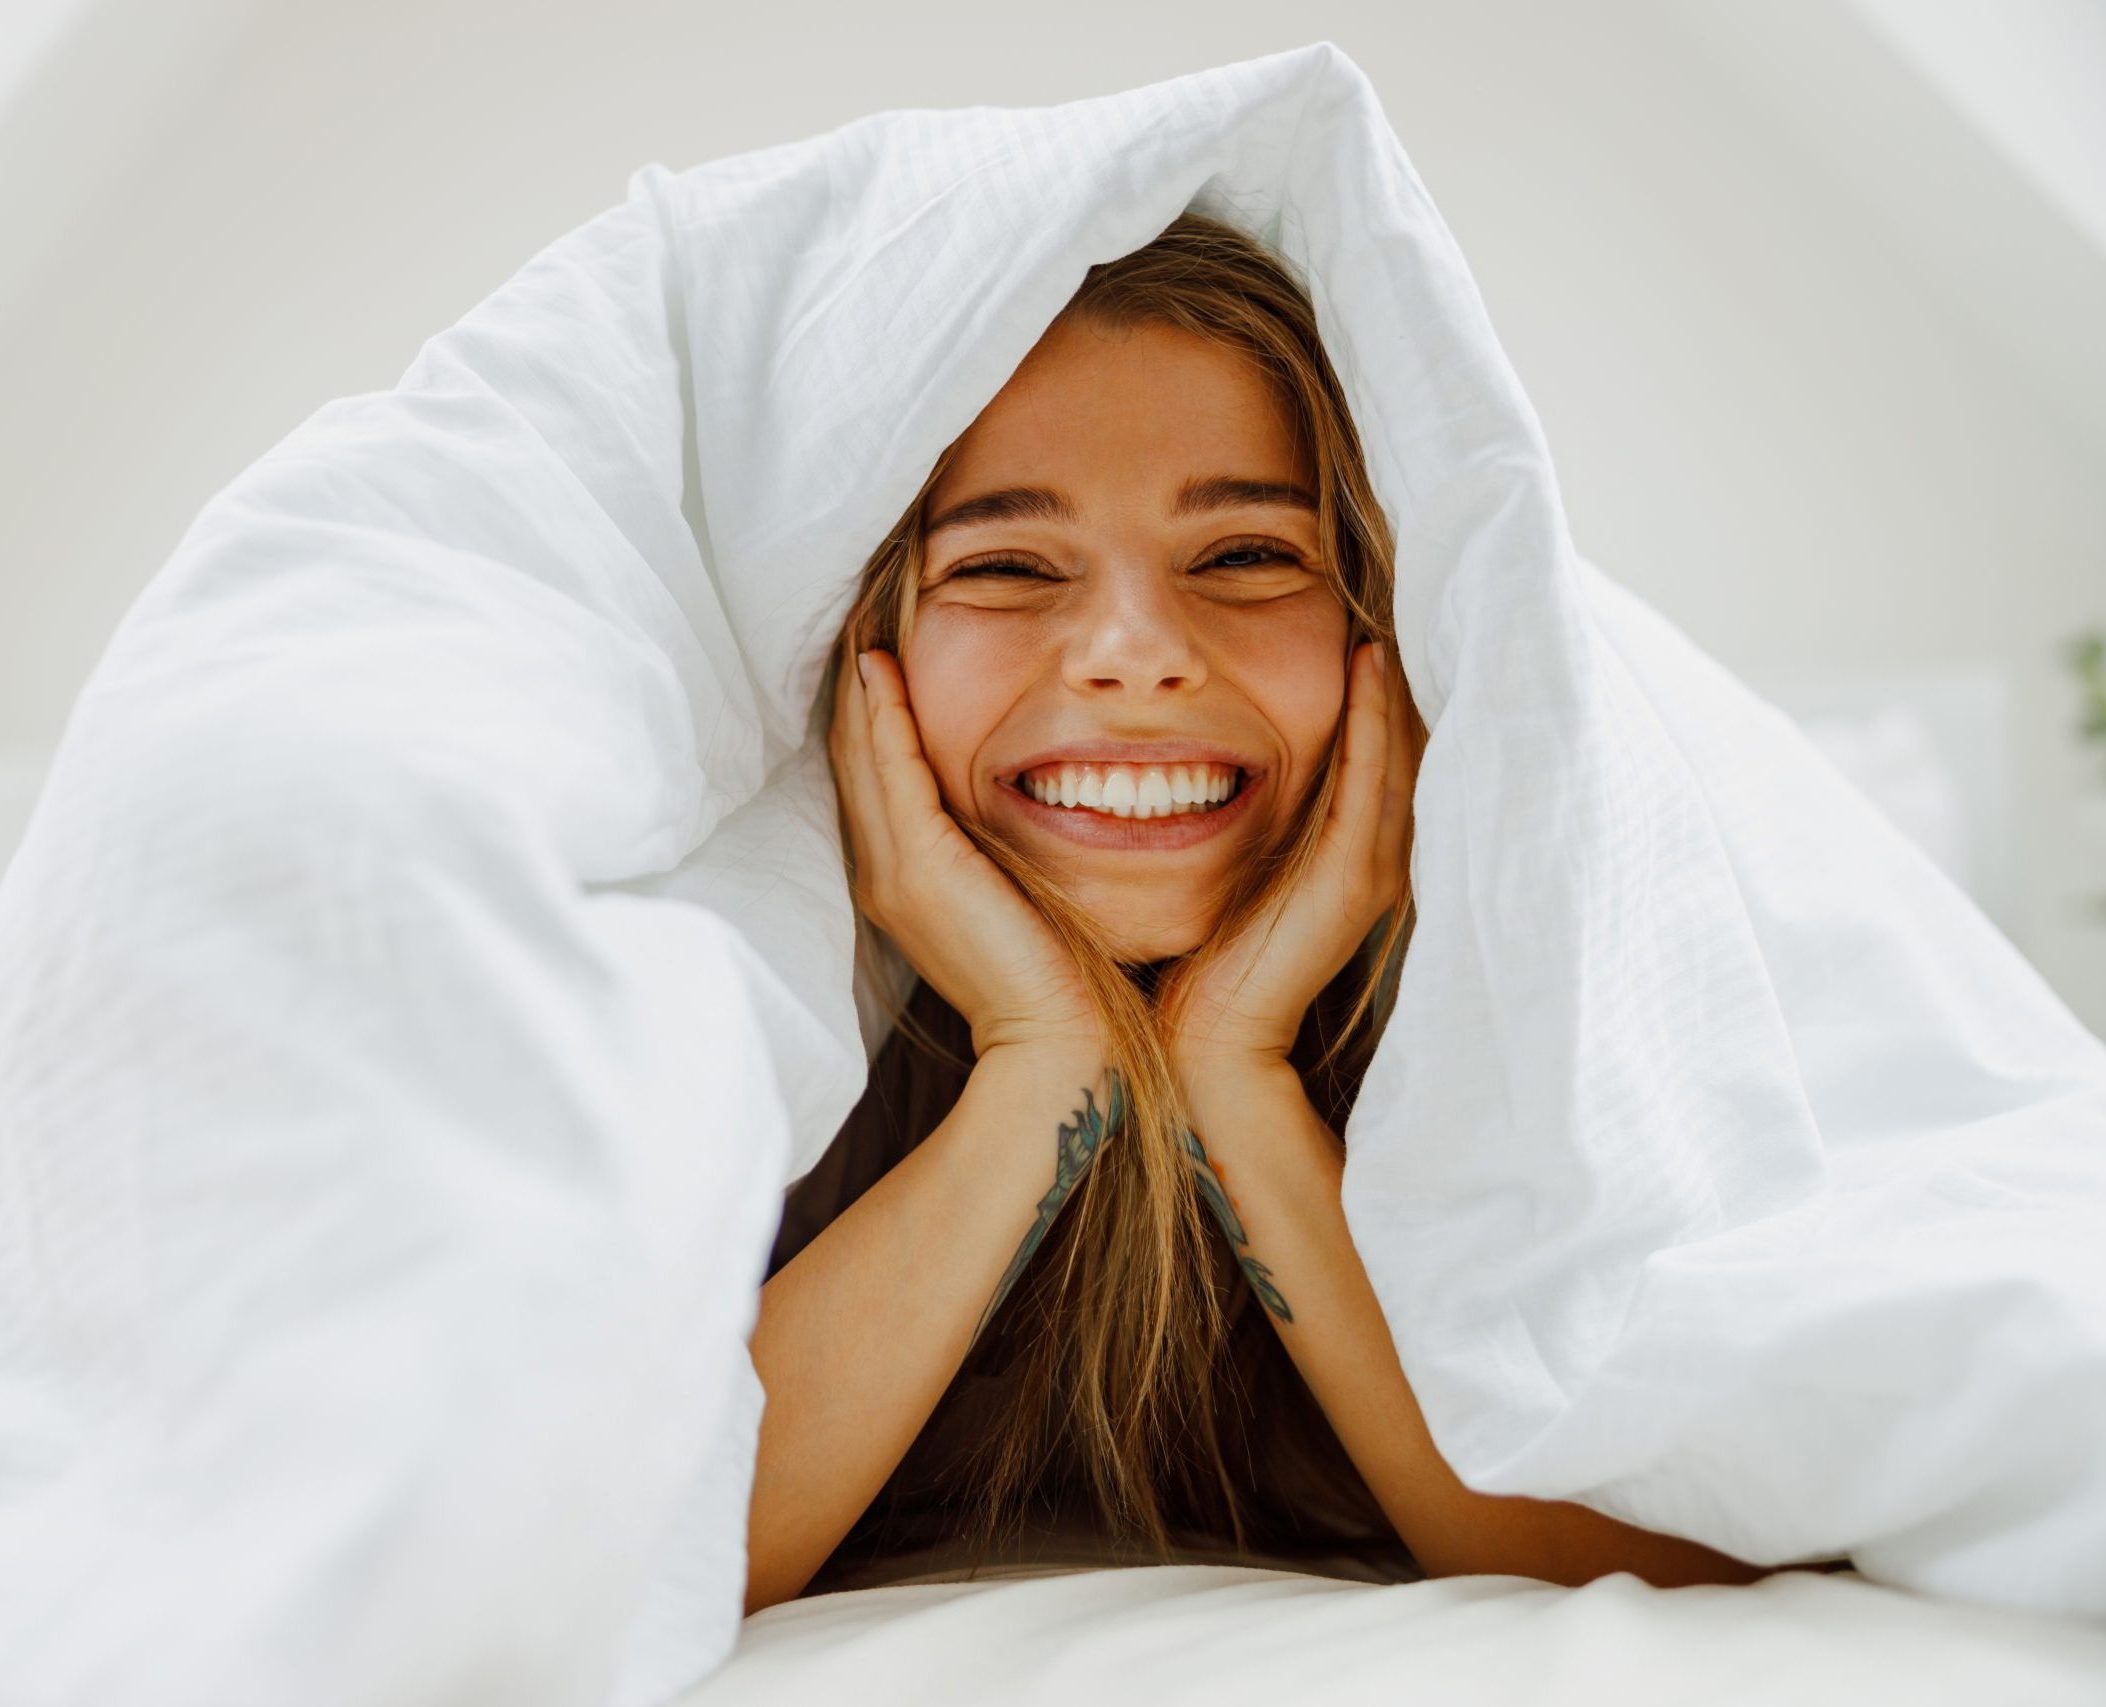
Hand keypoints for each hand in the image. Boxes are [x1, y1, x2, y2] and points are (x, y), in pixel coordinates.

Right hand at [829, 646, 1102, 1059]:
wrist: (1052, 1042)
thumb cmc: (1050, 976)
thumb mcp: (1009, 898)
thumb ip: (991, 852)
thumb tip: (1006, 804)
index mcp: (901, 883)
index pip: (871, 781)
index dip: (868, 718)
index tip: (874, 658)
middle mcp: (883, 873)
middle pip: (851, 761)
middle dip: (853, 693)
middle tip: (854, 621)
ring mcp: (894, 871)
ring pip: (860, 757)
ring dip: (858, 690)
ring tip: (859, 628)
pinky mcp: (922, 866)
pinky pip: (892, 770)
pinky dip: (883, 715)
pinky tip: (879, 667)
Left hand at [1168, 640, 1415, 1075]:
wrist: (1211, 1040)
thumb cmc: (1214, 958)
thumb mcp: (1250, 867)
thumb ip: (1266, 817)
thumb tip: (1239, 752)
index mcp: (1362, 854)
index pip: (1392, 750)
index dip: (1392, 682)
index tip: (1381, 611)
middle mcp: (1383, 855)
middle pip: (1414, 740)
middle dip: (1410, 666)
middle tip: (1408, 588)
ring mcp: (1375, 866)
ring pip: (1405, 750)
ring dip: (1399, 677)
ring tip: (1397, 602)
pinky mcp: (1352, 878)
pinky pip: (1371, 779)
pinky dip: (1372, 717)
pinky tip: (1368, 661)